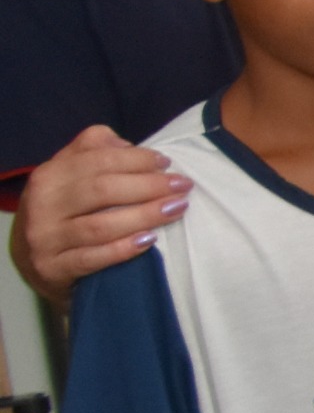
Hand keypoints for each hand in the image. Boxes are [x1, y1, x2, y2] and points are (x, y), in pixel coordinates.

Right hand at [7, 126, 185, 300]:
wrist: (32, 261)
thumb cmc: (61, 212)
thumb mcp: (67, 177)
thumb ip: (91, 151)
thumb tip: (125, 144)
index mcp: (48, 176)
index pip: (97, 161)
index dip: (136, 159)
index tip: (166, 163)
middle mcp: (42, 205)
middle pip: (101, 190)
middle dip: (148, 186)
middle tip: (182, 186)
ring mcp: (44, 239)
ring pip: (100, 226)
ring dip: (144, 216)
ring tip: (177, 209)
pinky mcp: (52, 268)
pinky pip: (93, 258)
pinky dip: (123, 249)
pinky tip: (149, 241)